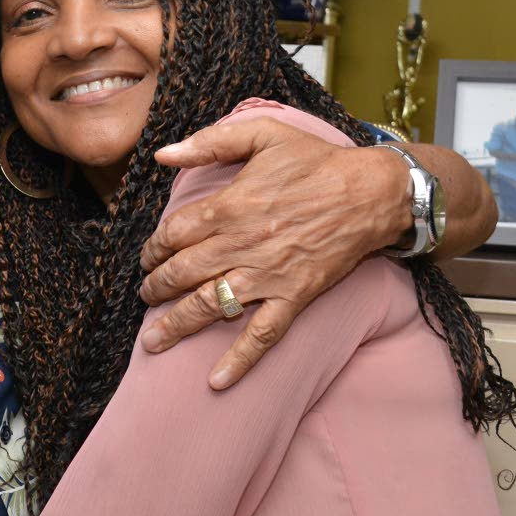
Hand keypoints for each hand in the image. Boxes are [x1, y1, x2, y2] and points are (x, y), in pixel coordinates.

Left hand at [138, 115, 406, 388]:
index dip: (152, 249)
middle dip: (155, 289)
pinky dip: (238, 360)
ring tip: (152, 341)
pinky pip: (262, 335)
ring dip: (176, 326)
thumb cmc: (316, 160)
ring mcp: (266, 274)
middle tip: (145, 295)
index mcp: (228, 206)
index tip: (148, 257)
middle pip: (182, 273)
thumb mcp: (262, 134)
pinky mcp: (293, 296)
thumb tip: (162, 153)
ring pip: (209, 306)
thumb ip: (209, 141)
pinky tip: (216, 381)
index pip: (172, 234)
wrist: (371, 192)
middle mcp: (240, 244)